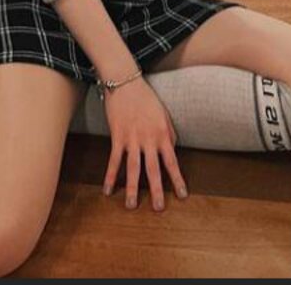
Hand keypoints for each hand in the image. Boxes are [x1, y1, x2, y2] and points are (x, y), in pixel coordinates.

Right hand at [101, 77, 188, 210]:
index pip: (172, 162)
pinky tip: (108, 190)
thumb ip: (169, 134)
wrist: (126, 82)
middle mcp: (148, 139)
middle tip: (159, 209)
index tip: (182, 195)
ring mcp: (132, 139)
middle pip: (153, 170)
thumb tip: (172, 150)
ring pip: (132, 169)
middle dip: (156, 191)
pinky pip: (114, 160)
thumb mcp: (164, 114)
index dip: (177, 180)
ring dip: (131, 189)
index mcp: (163, 134)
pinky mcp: (117, 136)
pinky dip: (110, 176)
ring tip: (131, 206)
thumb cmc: (146, 97)